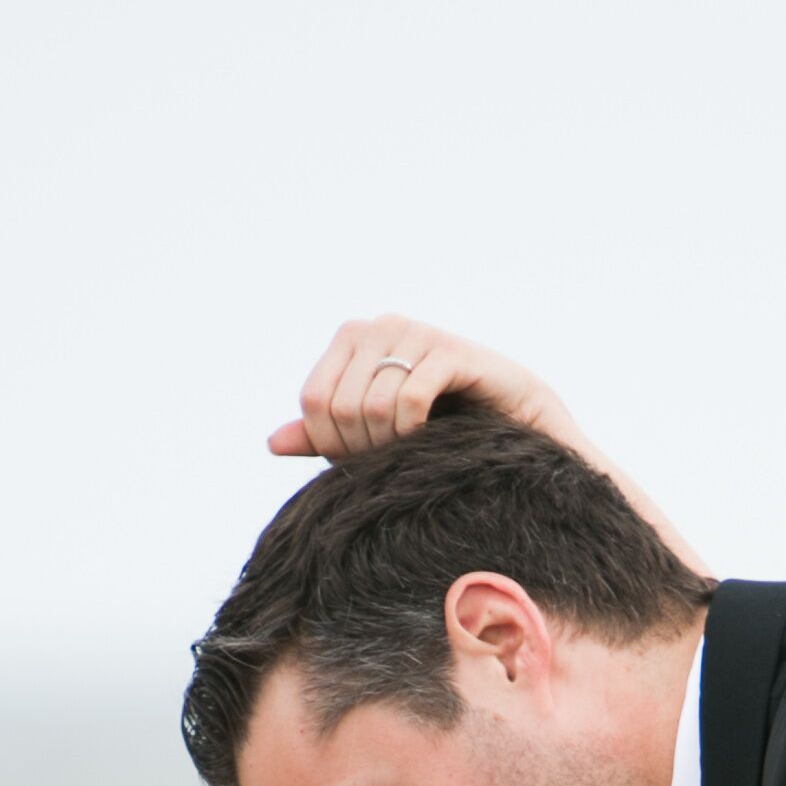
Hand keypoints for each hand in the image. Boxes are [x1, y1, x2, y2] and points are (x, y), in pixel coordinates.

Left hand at [271, 318, 583, 464]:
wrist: (513, 423)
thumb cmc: (441, 426)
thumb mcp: (374, 435)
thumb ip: (324, 437)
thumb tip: (271, 443)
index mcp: (351, 339)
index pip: (313, 402)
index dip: (333, 444)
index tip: (367, 458)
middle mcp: (378, 326)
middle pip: (339, 407)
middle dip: (365, 447)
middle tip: (398, 456)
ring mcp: (415, 332)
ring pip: (370, 404)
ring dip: (391, 442)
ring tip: (416, 447)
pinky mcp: (451, 350)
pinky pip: (409, 398)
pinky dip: (414, 429)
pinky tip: (432, 436)